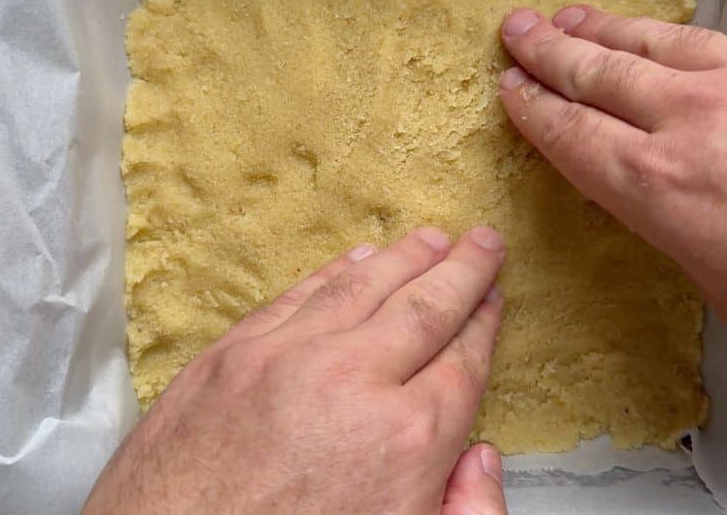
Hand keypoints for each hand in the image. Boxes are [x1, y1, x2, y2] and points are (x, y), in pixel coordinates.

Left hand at [83, 227, 508, 514]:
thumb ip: (466, 513)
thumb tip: (484, 458)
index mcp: (406, 440)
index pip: (462, 363)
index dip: (484, 325)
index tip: (496, 298)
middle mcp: (352, 381)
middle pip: (424, 309)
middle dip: (462, 271)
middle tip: (484, 241)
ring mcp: (286, 359)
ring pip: (362, 288)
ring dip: (404, 258)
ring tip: (432, 239)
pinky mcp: (230, 355)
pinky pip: (296, 296)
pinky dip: (333, 272)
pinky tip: (357, 258)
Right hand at [498, 6, 726, 443]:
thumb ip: (689, 231)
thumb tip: (685, 204)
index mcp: (664, 191)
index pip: (574, 135)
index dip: (534, 109)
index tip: (510, 89)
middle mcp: (697, 122)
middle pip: (601, 73)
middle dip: (551, 52)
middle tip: (517, 31)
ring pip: (658, 43)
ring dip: (606, 29)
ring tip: (571, 16)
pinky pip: (723, 41)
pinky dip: (678, 36)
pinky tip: (668, 37)